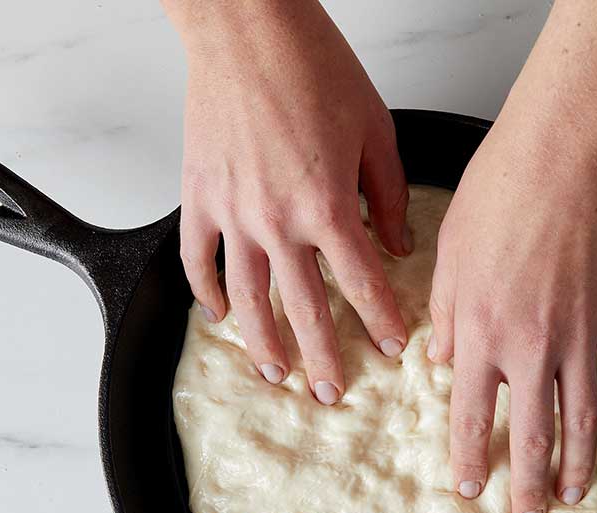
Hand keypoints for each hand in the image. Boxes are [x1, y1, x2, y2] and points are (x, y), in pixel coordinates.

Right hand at [171, 1, 411, 403]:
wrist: (248, 29)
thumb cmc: (314, 69)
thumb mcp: (375, 130)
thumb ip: (387, 196)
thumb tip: (399, 244)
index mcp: (327, 205)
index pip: (361, 283)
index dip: (380, 321)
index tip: (392, 349)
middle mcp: (277, 221)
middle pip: (304, 308)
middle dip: (323, 357)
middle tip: (332, 393)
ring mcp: (231, 213)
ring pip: (247, 298)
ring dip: (264, 343)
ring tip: (277, 373)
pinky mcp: (198, 197)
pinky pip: (197, 260)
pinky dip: (206, 293)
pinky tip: (219, 316)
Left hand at [428, 101, 596, 512]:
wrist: (561, 152)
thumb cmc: (497, 194)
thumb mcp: (448, 257)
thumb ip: (446, 318)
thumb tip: (444, 361)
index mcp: (482, 334)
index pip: (475, 416)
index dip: (473, 459)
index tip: (471, 489)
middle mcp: (533, 345)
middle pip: (534, 434)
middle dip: (530, 485)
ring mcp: (582, 332)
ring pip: (582, 416)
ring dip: (579, 462)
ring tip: (575, 495)